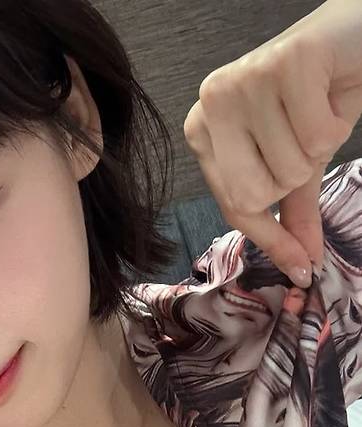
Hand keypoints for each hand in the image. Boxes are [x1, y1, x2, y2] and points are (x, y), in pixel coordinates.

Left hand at [183, 0, 361, 287]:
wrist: (356, 35)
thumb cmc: (318, 96)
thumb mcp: (297, 160)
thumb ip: (292, 214)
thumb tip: (302, 267)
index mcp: (203, 129)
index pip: (235, 205)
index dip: (272, 238)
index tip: (301, 267)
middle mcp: (213, 103)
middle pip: (256, 193)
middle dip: (296, 178)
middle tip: (306, 142)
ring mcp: (244, 79)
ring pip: (291, 165)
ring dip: (320, 146)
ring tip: (319, 110)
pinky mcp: (285, 62)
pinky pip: (317, 136)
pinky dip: (337, 123)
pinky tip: (332, 94)